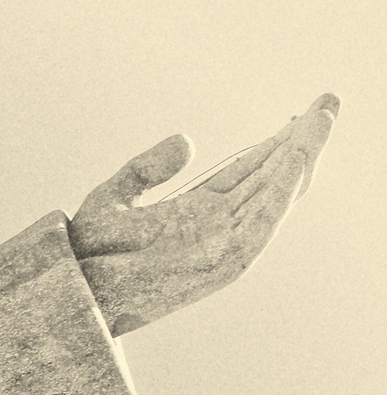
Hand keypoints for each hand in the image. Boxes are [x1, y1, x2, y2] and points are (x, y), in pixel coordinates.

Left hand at [69, 93, 339, 335]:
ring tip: (320, 121)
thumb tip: (188, 140)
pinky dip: (279, 196)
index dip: (274, 144)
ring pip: (271, 200)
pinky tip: (296, 162)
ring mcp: (215, 248)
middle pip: (267, 182)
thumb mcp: (113, 198)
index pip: (247, 173)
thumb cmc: (82, 254)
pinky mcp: (216, 267)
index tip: (300, 114)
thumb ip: (147, 169)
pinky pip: (258, 228)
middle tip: (326, 103)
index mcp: (192, 214)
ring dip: (298, 162)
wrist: (67, 291)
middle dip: (299, 145)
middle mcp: (210, 230)